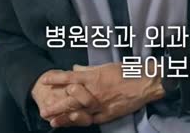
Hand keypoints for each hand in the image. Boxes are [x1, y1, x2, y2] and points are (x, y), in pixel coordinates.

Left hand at [41, 63, 165, 123]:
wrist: (145, 83)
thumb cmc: (127, 72)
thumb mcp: (107, 66)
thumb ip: (89, 69)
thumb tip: (75, 69)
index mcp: (94, 77)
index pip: (70, 78)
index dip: (56, 80)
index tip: (44, 81)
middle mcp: (95, 91)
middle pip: (72, 99)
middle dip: (57, 105)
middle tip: (44, 111)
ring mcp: (101, 104)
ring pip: (80, 112)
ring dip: (66, 117)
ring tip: (54, 122)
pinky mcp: (109, 114)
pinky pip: (93, 119)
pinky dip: (82, 121)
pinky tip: (74, 123)